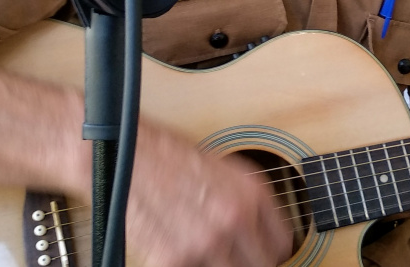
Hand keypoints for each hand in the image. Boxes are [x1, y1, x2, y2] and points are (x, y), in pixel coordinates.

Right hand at [123, 126, 292, 265]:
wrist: (127, 154)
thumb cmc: (171, 156)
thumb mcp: (226, 169)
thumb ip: (250, 203)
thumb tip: (264, 234)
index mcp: (252, 193)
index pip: (283, 245)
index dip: (271, 251)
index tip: (262, 252)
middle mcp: (234, 218)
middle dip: (248, 261)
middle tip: (232, 254)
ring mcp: (205, 242)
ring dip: (218, 264)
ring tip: (202, 246)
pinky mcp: (174, 259)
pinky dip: (186, 263)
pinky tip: (179, 246)